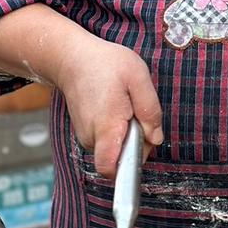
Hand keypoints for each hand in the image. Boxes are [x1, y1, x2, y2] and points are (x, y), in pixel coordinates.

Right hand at [54, 33, 163, 177]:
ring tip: (124, 106)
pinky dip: (116, 129)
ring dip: (127, 134)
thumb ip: (150, 109)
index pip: (111, 169)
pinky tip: (115, 108)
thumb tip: (155, 138)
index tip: (142, 142)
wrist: (72, 58)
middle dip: (137, 141)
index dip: (131, 166)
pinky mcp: (84, 132)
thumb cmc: (104, 64)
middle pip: (120, 159)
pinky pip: (107, 140)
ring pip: (115, 149)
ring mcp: (85, 136)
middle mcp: (91, 137)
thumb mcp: (137, 76)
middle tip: (136, 111)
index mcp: (106, 126)